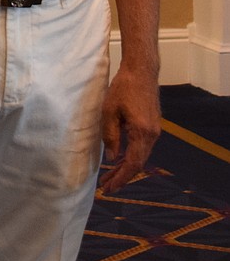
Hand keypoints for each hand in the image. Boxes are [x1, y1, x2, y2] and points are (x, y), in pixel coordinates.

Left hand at [99, 67, 160, 193]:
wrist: (142, 71)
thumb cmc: (123, 87)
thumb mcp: (109, 111)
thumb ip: (110, 136)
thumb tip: (112, 158)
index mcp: (142, 133)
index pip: (133, 164)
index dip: (121, 178)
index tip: (109, 188)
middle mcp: (152, 135)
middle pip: (138, 163)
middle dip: (122, 176)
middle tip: (106, 186)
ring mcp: (155, 131)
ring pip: (141, 156)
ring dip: (126, 166)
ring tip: (109, 175)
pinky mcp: (153, 126)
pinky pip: (142, 147)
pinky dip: (131, 155)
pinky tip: (119, 158)